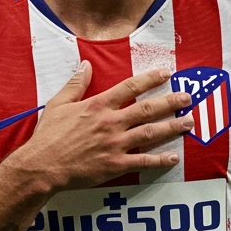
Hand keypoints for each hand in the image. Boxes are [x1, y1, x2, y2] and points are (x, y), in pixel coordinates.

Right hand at [16, 62, 192, 191]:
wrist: (42, 166)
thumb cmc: (48, 136)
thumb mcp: (57, 104)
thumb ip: (76, 84)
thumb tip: (86, 64)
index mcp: (98, 106)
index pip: (130, 87)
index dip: (150, 78)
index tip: (166, 73)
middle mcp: (111, 123)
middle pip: (148, 109)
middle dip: (171, 102)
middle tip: (188, 98)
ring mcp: (115, 144)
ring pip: (150, 133)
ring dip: (172, 127)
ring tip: (188, 122)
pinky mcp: (115, 165)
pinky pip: (143, 162)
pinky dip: (160, 160)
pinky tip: (174, 157)